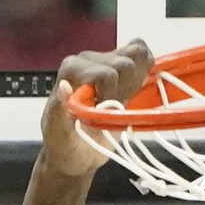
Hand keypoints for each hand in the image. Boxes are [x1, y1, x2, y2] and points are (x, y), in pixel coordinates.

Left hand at [41, 41, 154, 177]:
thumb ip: (59, 110)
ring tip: (124, 99)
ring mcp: (106, 60)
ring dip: (137, 81)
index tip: (103, 116)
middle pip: (125, 63)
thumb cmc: (65, 144)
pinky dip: (146, 71)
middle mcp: (88, 59)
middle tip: (113, 110)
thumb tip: (65, 85)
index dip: (112, 98)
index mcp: (72, 70)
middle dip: (125, 91)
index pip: (106, 75)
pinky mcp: (120, 66)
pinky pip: (142, 54)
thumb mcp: (58, 133)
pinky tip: (135, 90)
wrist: (74, 150)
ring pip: (137, 53)